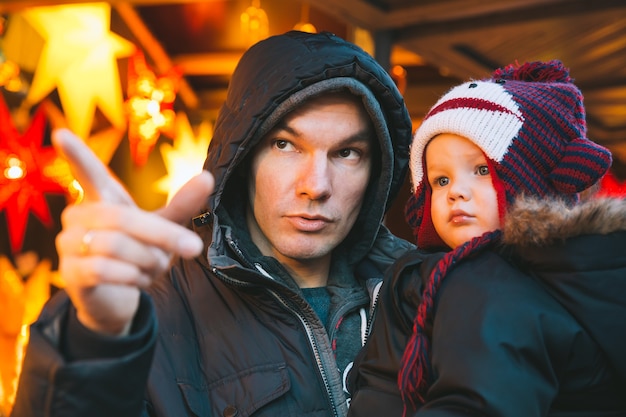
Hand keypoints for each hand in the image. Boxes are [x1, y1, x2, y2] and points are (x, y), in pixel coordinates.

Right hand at [53, 129, 213, 335]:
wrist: (118, 296)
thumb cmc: (138, 252)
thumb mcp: (162, 227)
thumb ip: (182, 204)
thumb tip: (209, 176)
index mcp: (102, 198)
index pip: (88, 172)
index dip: (76, 154)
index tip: (62, 133)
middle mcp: (78, 215)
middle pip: (123, 219)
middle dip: (164, 237)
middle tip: (194, 248)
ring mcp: (68, 243)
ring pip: (116, 246)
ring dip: (149, 261)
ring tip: (155, 268)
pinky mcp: (69, 272)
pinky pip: (104, 270)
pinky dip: (133, 277)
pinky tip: (140, 280)